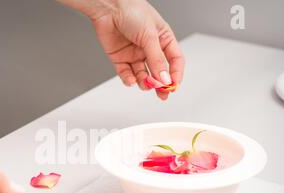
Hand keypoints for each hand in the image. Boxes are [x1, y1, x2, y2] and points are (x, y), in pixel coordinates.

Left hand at [61, 0, 184, 99]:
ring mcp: (135, 54)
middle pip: (159, 71)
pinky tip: (131, 80)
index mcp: (163, 39)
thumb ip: (157, 60)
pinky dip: (129, 79)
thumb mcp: (150, 37)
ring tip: (144, 84)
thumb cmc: (132, 11)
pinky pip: (126, 74)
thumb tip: (164, 79)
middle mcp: (150, 48)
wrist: (108, 7)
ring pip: (142, 75)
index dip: (175, 74)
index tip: (173, 85)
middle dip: (160, 84)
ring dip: (144, 82)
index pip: (174, 60)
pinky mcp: (120, 59)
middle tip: (162, 94)